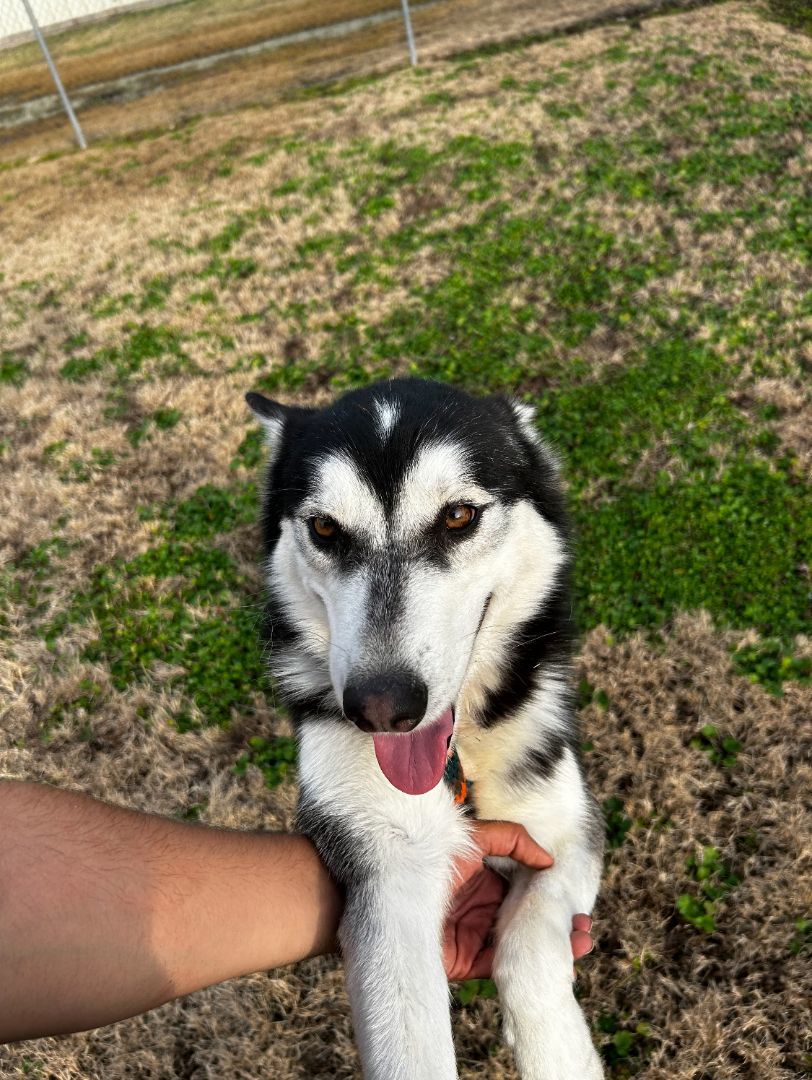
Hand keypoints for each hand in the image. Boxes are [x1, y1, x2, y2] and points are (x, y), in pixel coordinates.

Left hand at [442, 820, 593, 980]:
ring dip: (553, 945)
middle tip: (585, 924)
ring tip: (583, 943)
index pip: (524, 889)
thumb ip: (511, 840)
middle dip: (559, 923)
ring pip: (522, 944)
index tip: (576, 896)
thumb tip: (548, 859)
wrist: (390, 894)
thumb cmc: (428, 859)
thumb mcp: (473, 839)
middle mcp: (482, 909)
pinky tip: (557, 962)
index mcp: (484, 880)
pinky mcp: (466, 963)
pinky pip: (505, 967)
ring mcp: (475, 936)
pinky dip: (531, 966)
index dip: (550, 893)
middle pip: (527, 919)